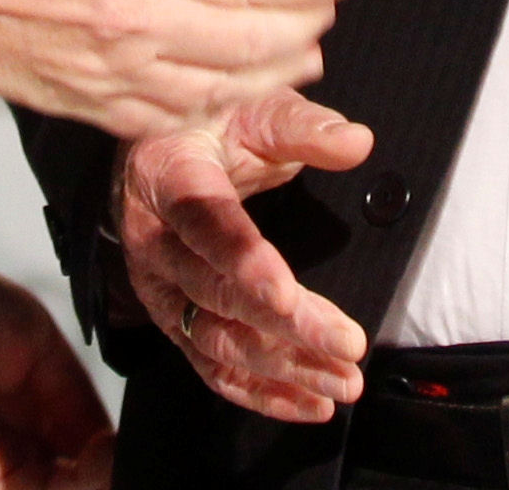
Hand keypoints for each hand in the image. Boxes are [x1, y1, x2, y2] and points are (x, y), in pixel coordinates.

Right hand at [0, 0, 354, 140]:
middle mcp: (128, 16)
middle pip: (249, 37)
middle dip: (305, 27)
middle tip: (329, 11)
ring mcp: (106, 69)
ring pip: (218, 86)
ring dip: (272, 73)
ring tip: (302, 55)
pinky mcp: (82, 103)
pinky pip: (166, 119)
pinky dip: (212, 109)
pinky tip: (232, 95)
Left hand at [0, 275, 112, 489]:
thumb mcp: (46, 346)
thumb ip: (75, 399)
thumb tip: (106, 438)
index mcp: (34, 393)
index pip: (80, 433)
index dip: (105, 443)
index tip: (127, 445)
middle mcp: (17, 429)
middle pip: (69, 466)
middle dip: (99, 466)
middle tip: (121, 460)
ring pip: (54, 486)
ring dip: (86, 481)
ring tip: (107, 466)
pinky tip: (88, 476)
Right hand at [116, 88, 374, 423]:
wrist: (158, 150)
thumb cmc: (212, 123)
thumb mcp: (255, 106)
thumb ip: (303, 126)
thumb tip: (356, 142)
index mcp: (166, 177)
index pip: (205, 224)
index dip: (244, 262)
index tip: (288, 297)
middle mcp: (152, 242)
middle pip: (217, 295)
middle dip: (287, 328)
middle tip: (348, 346)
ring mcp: (159, 290)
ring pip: (216, 342)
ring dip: (282, 369)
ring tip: (343, 382)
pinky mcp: (173, 321)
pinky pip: (211, 368)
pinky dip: (260, 392)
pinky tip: (309, 403)